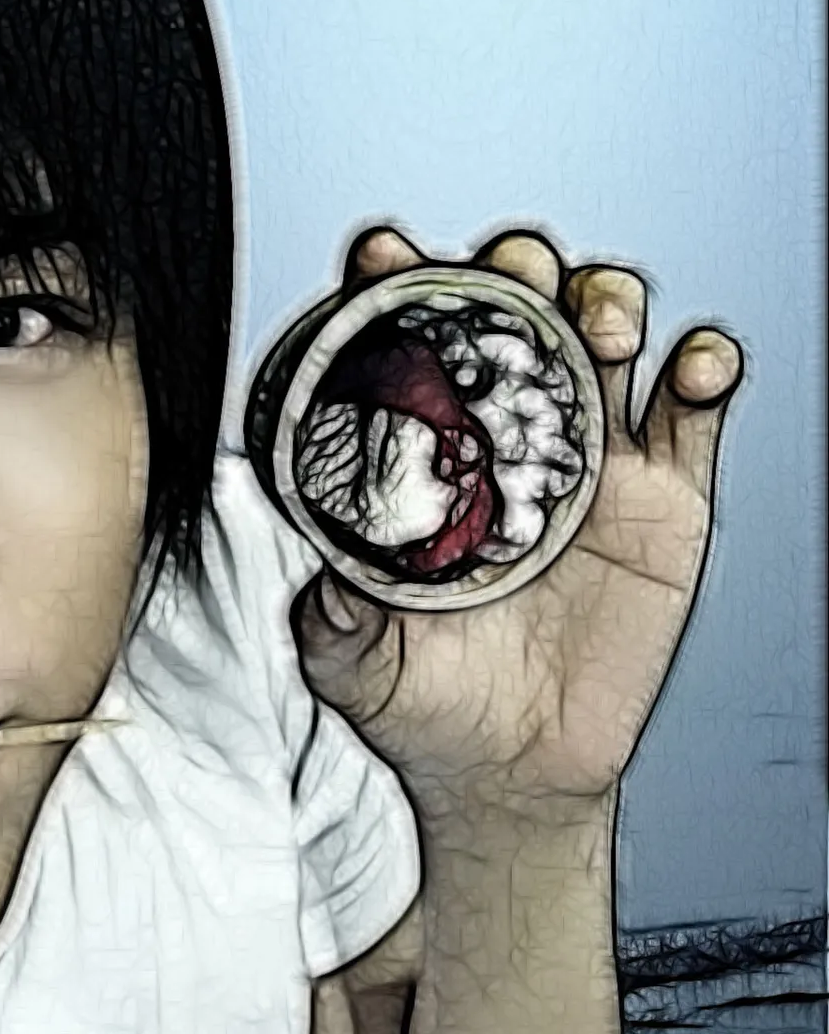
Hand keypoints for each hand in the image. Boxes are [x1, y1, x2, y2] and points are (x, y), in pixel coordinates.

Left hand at [294, 227, 743, 814]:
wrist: (507, 775)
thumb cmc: (419, 702)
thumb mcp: (347, 658)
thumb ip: (330, 606)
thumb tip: (326, 558)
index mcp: (424, 448)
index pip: (408, 338)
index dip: (396, 284)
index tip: (380, 258)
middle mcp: (507, 434)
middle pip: (520, 306)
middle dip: (514, 269)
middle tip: (506, 279)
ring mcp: (593, 458)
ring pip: (611, 333)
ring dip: (608, 300)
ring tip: (598, 324)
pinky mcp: (668, 498)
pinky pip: (696, 413)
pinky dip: (707, 368)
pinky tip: (691, 365)